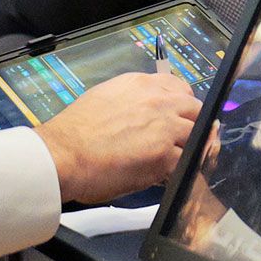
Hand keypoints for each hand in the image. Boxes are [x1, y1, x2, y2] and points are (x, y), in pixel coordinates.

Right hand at [35, 72, 200, 203]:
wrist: (63, 154)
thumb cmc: (75, 132)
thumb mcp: (105, 97)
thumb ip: (132, 101)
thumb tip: (144, 112)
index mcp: (142, 85)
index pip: (181, 89)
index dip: (182, 106)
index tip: (178, 118)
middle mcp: (158, 101)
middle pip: (196, 111)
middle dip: (192, 126)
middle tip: (178, 142)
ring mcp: (165, 128)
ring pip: (197, 137)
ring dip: (187, 150)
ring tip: (170, 162)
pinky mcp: (165, 155)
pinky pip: (186, 163)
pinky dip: (178, 171)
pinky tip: (164, 175)